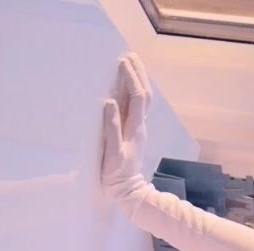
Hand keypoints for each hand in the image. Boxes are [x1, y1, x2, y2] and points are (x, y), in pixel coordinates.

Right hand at [101, 52, 152, 206]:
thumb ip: (112, 127)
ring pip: (142, 99)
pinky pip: (136, 107)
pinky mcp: (133, 132)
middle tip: (130, 55)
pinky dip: (133, 92)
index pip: (136, 97)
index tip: (122, 62)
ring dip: (138, 80)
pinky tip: (126, 87)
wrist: (127, 192)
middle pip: (144, 93)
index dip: (131, 78)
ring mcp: (138, 128)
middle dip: (138, 73)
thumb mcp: (113, 153)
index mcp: (135, 128)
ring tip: (130, 64)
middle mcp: (140, 125)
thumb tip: (109, 102)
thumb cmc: (117, 175)